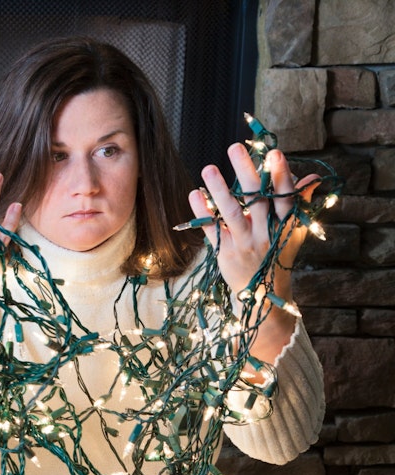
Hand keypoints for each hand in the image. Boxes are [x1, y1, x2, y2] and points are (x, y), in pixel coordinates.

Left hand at [191, 144, 318, 297]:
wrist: (263, 294)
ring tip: (208, 167)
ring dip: (219, 190)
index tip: (274, 154)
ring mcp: (244, 243)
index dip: (281, 176)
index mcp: (285, 225)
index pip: (285, 197)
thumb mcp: (293, 232)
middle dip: (246, 173)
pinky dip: (203, 213)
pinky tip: (194, 194)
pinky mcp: (225, 252)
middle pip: (256, 200)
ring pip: (232, 213)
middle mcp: (266, 233)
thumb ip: (299, 204)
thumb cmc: (278, 255)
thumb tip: (312, 179)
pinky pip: (212, 230)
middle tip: (234, 148)